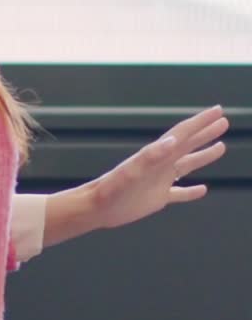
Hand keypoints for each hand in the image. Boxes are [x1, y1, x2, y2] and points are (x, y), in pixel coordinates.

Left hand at [92, 105, 227, 230]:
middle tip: (224, 121)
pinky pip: (179, 192)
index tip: (218, 111)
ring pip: (187, 166)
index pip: (183, 133)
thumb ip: (151, 156)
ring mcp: (160, 180)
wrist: (96, 208)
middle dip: (206, 133)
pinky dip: (191, 191)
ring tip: (221, 147)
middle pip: (188, 144)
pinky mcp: (157, 198)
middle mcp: (160, 164)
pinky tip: (202, 190)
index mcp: (156, 154)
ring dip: (203, 156)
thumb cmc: (110, 189)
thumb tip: (173, 140)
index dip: (201, 122)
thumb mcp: (131, 171)